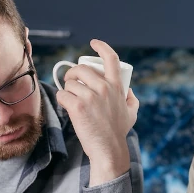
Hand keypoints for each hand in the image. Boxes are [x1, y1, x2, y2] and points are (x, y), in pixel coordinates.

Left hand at [55, 39, 138, 185]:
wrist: (108, 149)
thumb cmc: (118, 132)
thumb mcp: (131, 112)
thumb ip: (131, 99)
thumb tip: (128, 90)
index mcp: (116, 86)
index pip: (111, 58)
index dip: (101, 47)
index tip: (93, 43)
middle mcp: (104, 88)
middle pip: (81, 69)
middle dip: (72, 73)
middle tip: (70, 81)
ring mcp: (90, 97)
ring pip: (69, 83)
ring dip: (67, 90)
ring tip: (70, 99)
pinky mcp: (77, 107)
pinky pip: (62, 95)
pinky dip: (62, 100)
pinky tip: (66, 106)